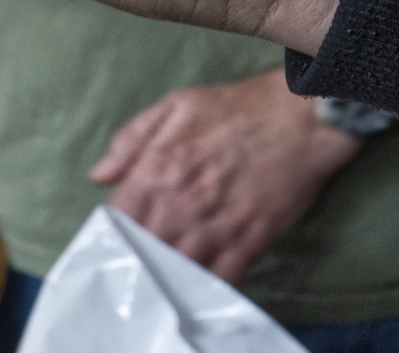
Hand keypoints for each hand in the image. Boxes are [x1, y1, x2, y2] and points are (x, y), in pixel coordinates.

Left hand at [92, 71, 359, 283]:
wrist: (299, 116)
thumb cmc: (235, 108)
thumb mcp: (174, 106)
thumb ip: (131, 140)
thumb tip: (99, 176)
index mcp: (158, 167)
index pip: (119, 217)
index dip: (110, 234)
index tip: (110, 243)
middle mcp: (182, 201)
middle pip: (144, 249)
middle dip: (135, 262)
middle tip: (131, 272)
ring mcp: (217, 224)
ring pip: (178, 268)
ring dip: (166, 280)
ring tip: (158, 288)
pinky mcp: (251, 240)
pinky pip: (222, 278)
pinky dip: (207, 289)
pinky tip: (198, 292)